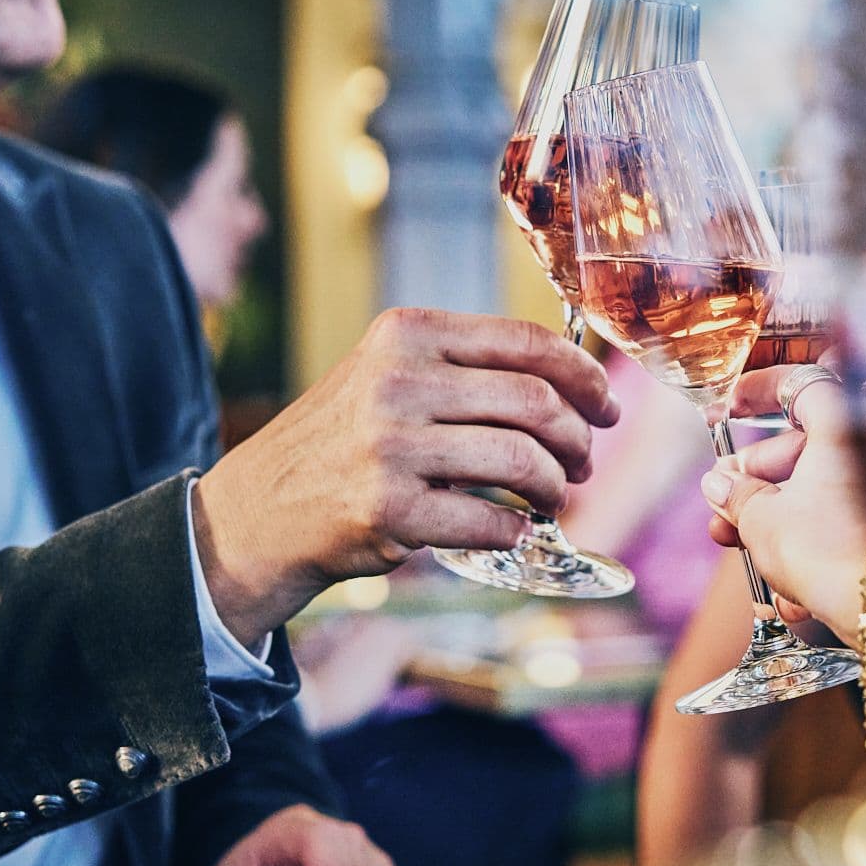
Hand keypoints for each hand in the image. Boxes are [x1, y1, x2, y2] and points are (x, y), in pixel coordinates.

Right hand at [194, 308, 620, 644]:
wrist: (257, 514)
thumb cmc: (342, 446)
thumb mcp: (389, 378)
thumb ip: (466, 370)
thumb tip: (574, 386)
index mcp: (407, 335)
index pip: (526, 342)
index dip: (585, 376)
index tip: (608, 406)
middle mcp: (396, 381)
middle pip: (535, 401)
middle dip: (578, 438)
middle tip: (582, 463)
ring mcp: (390, 447)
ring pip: (522, 460)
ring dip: (553, 487)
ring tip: (550, 498)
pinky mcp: (388, 510)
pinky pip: (490, 519)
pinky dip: (514, 529)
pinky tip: (510, 529)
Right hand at [699, 366, 865, 641]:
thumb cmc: (825, 554)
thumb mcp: (762, 519)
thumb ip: (737, 494)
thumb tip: (720, 485)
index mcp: (853, 423)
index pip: (803, 386)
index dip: (759, 393)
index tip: (730, 406)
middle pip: (813, 446)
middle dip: (760, 480)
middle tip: (725, 504)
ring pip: (830, 490)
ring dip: (781, 519)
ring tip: (745, 552)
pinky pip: (854, 522)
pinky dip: (818, 545)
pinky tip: (789, 589)